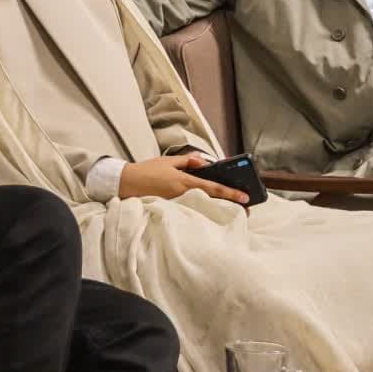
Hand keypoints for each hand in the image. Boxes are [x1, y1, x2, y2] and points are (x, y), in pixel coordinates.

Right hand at [118, 154, 248, 204]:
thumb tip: (205, 163)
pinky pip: (191, 210)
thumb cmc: (148, 170)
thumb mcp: (169, 161)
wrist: (127, 183)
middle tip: (245, 209)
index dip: (230, 193)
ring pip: (203, 206)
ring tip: (234, 210)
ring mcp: (177, 204)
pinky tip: (212, 211)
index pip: (212, 187)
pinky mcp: (172, 210)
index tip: (245, 197)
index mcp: (184, 181)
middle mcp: (182, 195)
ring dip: (218, 208)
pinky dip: (203, 209)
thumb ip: (188, 161)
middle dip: (229, 204)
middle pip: (211, 200)